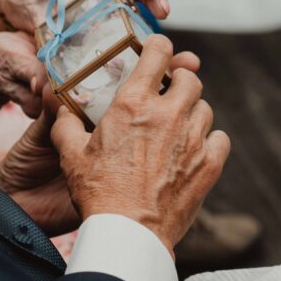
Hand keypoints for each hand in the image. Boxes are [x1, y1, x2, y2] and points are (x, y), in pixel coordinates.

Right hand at [0, 48, 202, 234]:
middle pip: (190, 78)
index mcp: (133, 103)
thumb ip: (65, 125)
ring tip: (177, 127)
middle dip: (180, 81)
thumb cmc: (98, 194)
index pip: (159, 52)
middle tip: (168, 93)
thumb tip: (61, 108)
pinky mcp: (209, 163)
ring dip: (192, 112)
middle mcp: (168, 114)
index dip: (160, 47)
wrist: (129, 234)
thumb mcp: (71, 155)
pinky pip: (219, 138)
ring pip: (205, 108)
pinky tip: (194, 150)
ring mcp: (193, 138)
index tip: (158, 51)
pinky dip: (209, 140)